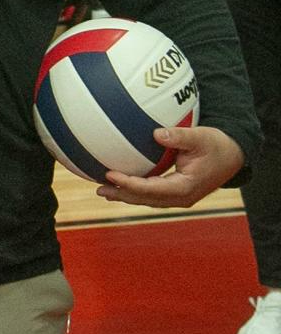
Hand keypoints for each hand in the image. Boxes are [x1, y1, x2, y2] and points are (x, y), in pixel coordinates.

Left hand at [96, 125, 243, 208]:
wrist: (233, 157)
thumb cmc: (216, 145)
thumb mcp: (201, 137)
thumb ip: (179, 137)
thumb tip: (156, 134)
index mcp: (185, 187)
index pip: (151, 189)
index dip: (129, 184)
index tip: (111, 174)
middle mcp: (180, 197)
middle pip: (145, 199)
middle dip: (122, 194)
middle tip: (99, 188)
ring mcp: (178, 197)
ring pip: (147, 199)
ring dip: (126, 194)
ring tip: (104, 189)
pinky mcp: (176, 192)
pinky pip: (151, 192)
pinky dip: (135, 188)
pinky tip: (121, 181)